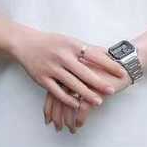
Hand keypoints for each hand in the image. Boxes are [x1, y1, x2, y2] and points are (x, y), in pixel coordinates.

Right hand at [14, 30, 130, 121]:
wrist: (25, 43)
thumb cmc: (51, 42)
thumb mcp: (69, 41)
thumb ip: (87, 48)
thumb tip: (108, 53)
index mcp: (71, 45)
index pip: (94, 55)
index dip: (108, 64)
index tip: (121, 72)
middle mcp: (61, 56)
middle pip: (84, 72)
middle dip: (99, 83)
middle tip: (112, 90)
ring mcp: (51, 68)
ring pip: (71, 84)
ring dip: (86, 94)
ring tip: (99, 101)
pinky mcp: (42, 78)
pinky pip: (57, 92)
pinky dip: (68, 99)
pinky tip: (78, 105)